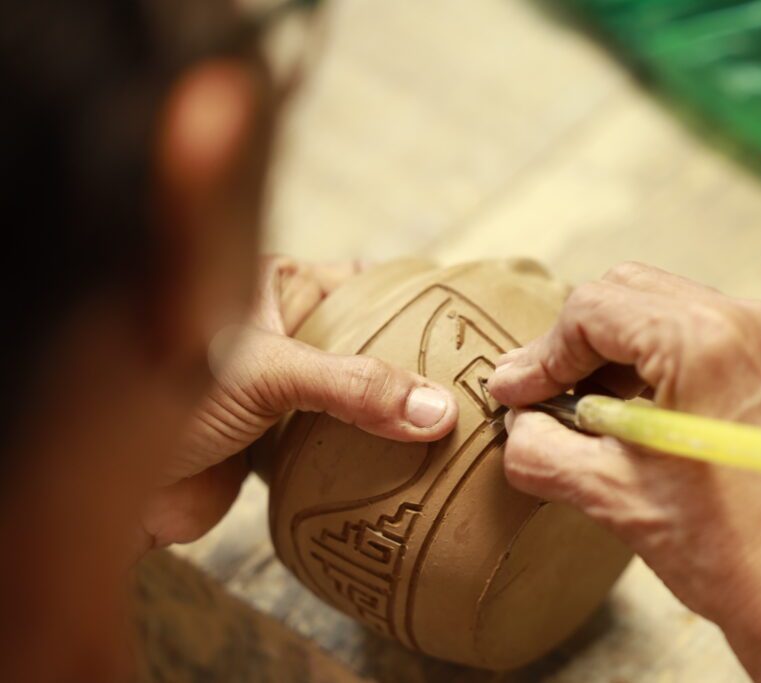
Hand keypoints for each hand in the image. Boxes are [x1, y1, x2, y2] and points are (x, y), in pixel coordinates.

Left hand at [138, 257, 458, 550]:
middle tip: (475, 384)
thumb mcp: (268, 372)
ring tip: (458, 427)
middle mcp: (284, 334)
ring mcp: (282, 391)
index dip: (415, 296)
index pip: (363, 281)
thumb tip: (438, 411)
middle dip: (415, 364)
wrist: (101, 487)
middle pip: (367, 342)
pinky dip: (370, 457)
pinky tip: (410, 467)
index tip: (469, 317)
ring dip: (394, 415)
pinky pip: (338, 446)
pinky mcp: (277, 444)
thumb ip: (354, 387)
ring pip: (356, 398)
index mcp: (277, 287)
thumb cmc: (159, 392)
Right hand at [487, 262, 760, 682]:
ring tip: (589, 412)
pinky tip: (638, 415)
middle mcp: (748, 321)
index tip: (514, 395)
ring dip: (615, 352)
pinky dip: (658, 361)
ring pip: (665, 309)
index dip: (542, 354)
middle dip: (576, 343)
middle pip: (628, 293)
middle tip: (544, 397)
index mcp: (705, 341)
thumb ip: (543, 448)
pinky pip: (703, 334)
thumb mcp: (614, 498)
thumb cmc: (731, 555)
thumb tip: (520, 423)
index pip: (592, 309)